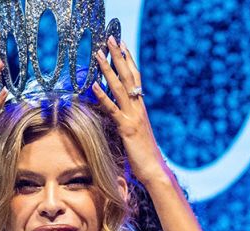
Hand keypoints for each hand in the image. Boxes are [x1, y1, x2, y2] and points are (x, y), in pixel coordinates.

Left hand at [92, 37, 166, 184]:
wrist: (155, 171)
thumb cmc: (145, 157)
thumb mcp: (135, 135)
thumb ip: (127, 123)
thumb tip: (117, 117)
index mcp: (141, 108)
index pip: (136, 79)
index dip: (129, 61)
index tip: (122, 45)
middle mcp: (138, 109)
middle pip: (129, 76)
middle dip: (119, 56)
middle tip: (110, 39)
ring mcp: (133, 117)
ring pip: (120, 88)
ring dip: (108, 69)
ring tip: (98, 54)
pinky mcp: (126, 129)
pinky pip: (113, 109)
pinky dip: (103, 96)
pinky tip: (93, 85)